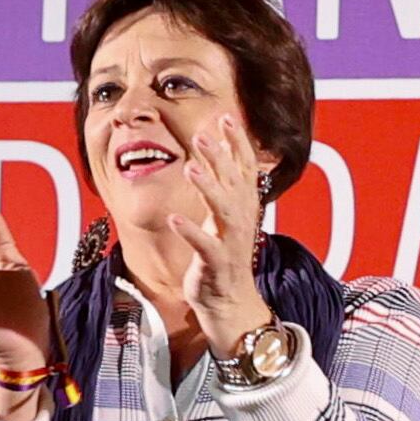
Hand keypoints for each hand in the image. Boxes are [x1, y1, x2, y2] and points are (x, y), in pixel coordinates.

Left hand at [157, 114, 270, 346]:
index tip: (226, 118)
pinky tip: (174, 218)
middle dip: (220, 159)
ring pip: (224, 211)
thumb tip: (217, 152)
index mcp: (243, 208)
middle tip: (202, 136)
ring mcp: (231, 242)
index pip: (245, 169)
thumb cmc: (222, 257)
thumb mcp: (226, 218)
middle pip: (234, 184)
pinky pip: (205, 246)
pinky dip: (191, 231)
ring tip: (191, 170)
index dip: (238, 144)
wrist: (229, 302)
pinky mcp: (216, 264)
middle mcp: (241, 221)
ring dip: (208, 189)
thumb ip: (224, 187)